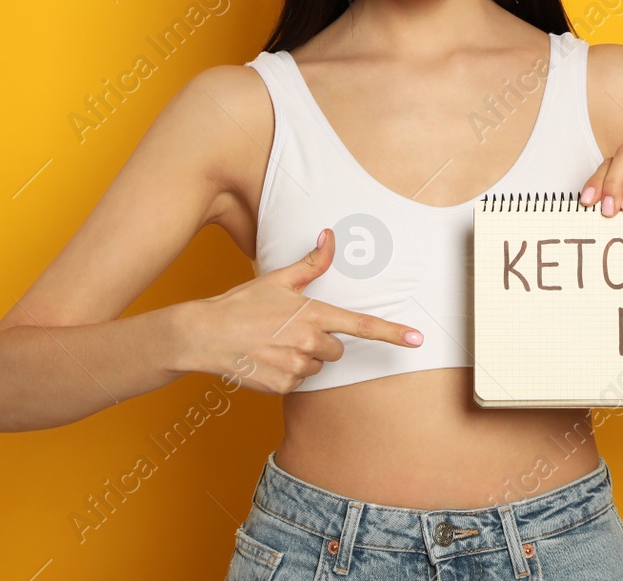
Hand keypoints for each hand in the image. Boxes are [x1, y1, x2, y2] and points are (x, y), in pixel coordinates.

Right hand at [180, 228, 423, 393]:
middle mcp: (309, 342)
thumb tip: (329, 237)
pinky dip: (287, 373)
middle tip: (290, 331)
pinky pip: (299, 381)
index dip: (392, 332)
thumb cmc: (242, 305)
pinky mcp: (283, 386)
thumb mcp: (277, 280)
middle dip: (321, 342)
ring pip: (317, 366)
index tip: (418, 339)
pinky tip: (266, 360)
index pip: (361, 325)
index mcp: (313, 314)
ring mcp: (296, 366)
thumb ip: (310, 264)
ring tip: (274, 344)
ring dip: (303, 357)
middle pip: (337, 349)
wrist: (205, 336)